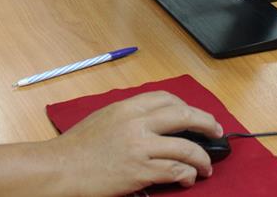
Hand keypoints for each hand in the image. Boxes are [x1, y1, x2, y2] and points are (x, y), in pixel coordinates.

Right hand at [51, 91, 222, 194]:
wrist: (61, 168)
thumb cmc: (75, 148)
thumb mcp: (102, 120)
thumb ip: (127, 118)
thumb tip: (151, 124)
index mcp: (125, 108)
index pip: (165, 98)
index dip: (186, 106)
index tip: (194, 115)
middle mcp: (135, 123)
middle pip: (184, 116)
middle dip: (206, 123)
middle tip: (216, 132)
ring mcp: (140, 147)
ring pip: (187, 147)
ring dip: (203, 158)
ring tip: (205, 166)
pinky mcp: (141, 170)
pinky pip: (176, 170)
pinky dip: (187, 175)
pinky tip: (187, 178)